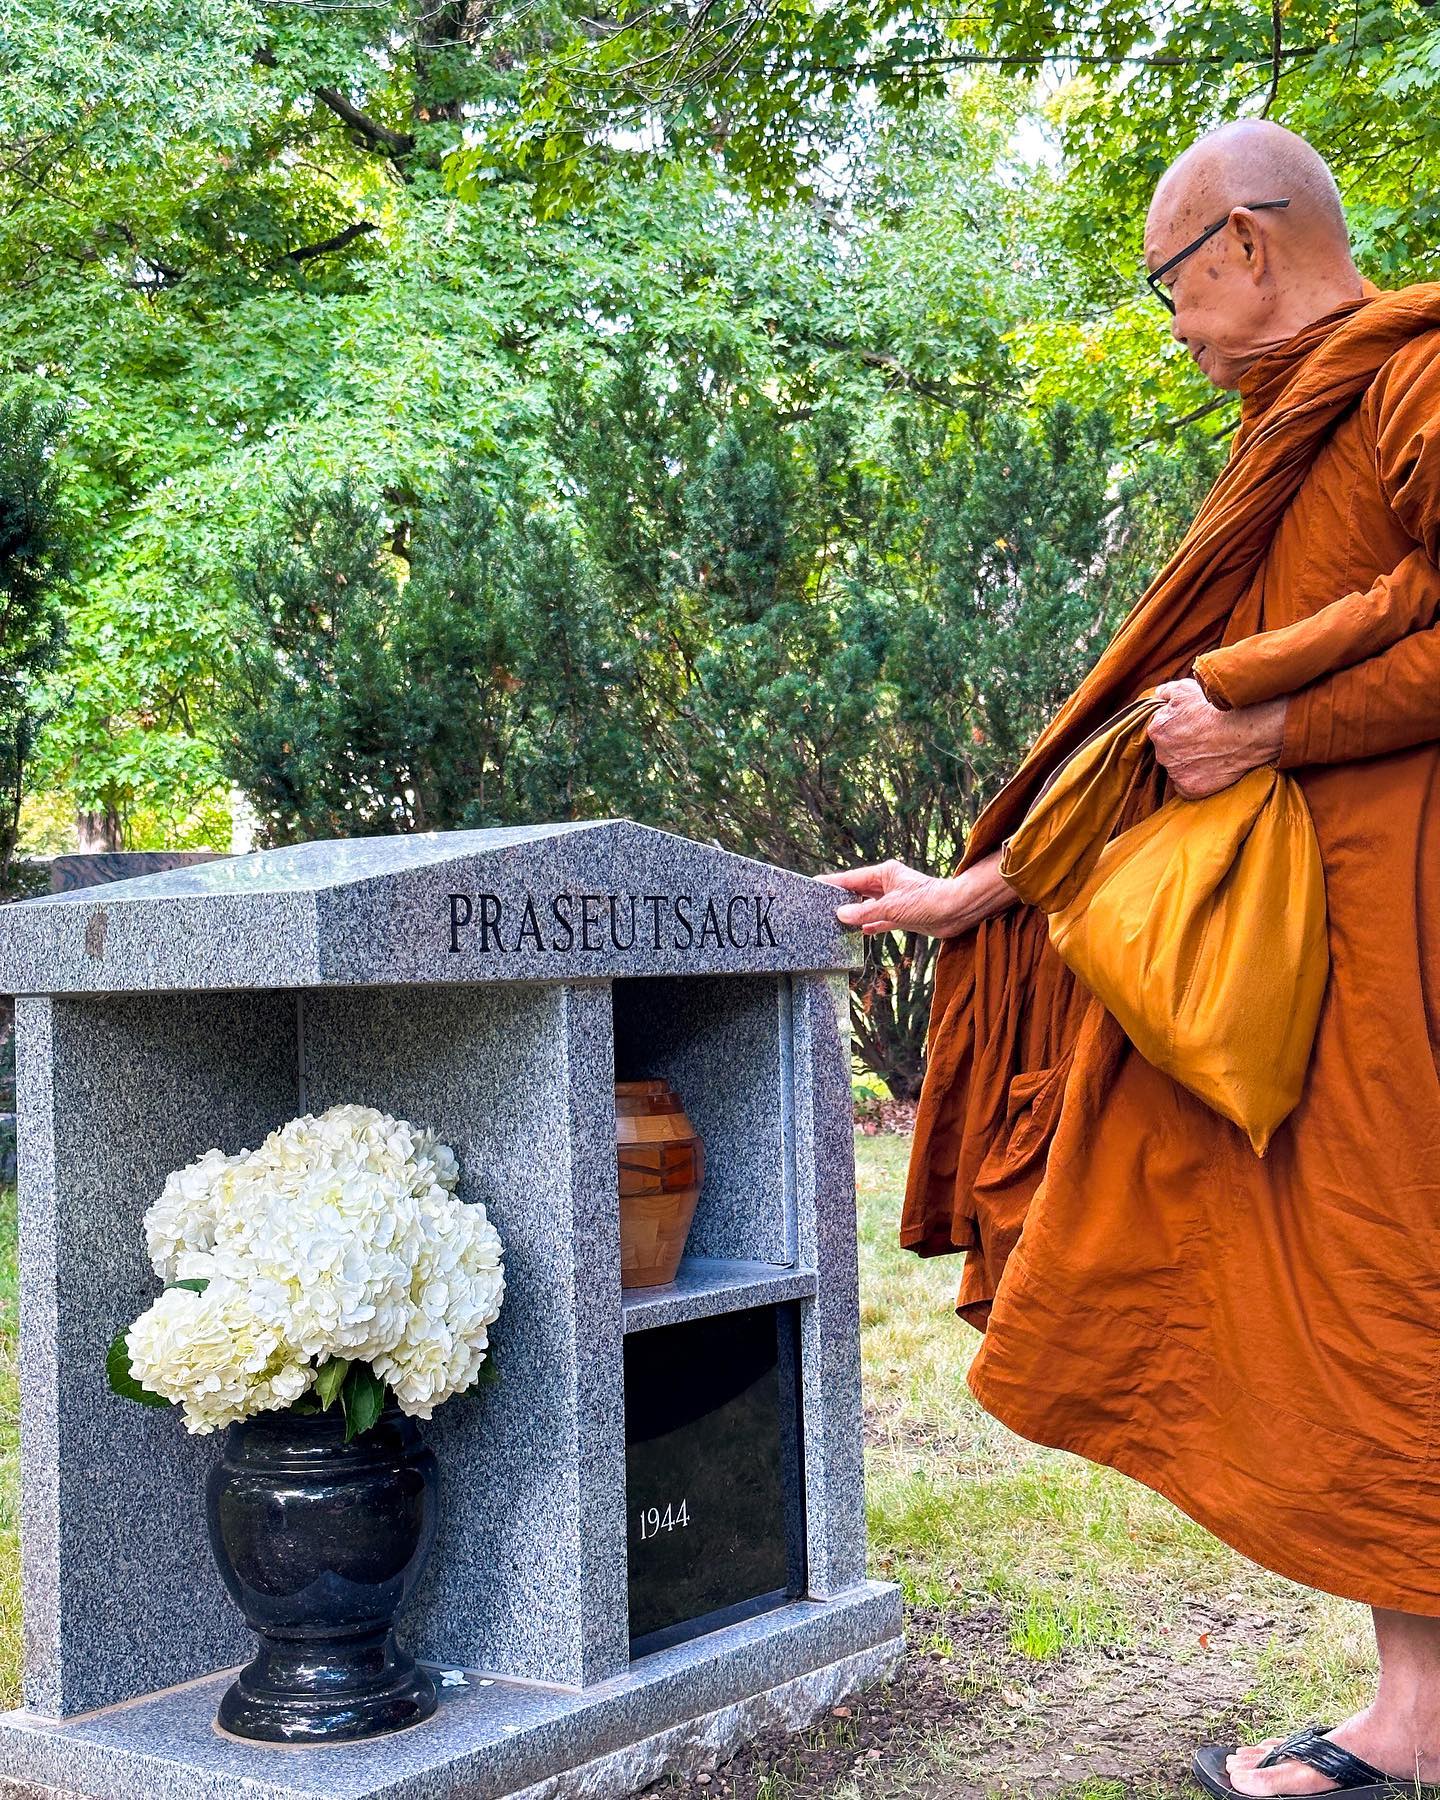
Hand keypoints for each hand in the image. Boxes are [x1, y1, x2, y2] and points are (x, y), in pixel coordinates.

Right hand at [818, 852, 1015, 937]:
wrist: (957, 911)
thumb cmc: (928, 901)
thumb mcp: (892, 907)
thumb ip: (865, 912)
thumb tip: (841, 913)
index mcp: (884, 874)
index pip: (851, 878)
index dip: (832, 883)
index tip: (814, 884)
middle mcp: (888, 884)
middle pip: (858, 891)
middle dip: (841, 899)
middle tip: (819, 906)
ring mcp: (896, 899)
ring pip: (868, 906)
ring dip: (855, 913)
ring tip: (834, 920)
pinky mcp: (903, 914)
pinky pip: (880, 918)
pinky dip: (870, 924)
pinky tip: (860, 931)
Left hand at [1146, 678, 1287, 798]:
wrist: (1245, 730)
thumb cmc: (1218, 707)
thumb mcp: (1189, 689)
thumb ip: (1168, 691)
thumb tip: (1159, 695)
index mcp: (1157, 729)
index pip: (1162, 731)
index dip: (1179, 729)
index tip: (1195, 727)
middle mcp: (1161, 753)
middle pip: (1168, 751)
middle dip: (1182, 747)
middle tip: (1205, 740)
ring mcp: (1175, 772)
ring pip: (1178, 769)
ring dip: (1190, 764)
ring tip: (1212, 753)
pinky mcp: (1189, 788)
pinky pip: (1188, 786)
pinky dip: (1198, 780)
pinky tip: (1212, 769)